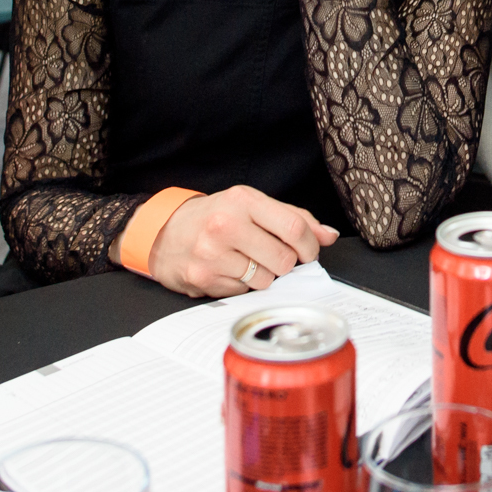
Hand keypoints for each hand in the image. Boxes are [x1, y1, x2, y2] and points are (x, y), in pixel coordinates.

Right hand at [145, 185, 339, 297]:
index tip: (308, 253)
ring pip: (265, 280)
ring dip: (263, 277)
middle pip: (284, 259)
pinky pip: (243, 292)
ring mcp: (212, 252)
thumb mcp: (251, 205)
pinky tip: (229, 271)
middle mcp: (226, 224)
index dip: (309, 246)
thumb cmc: (214, 217)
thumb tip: (328, 236)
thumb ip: (292, 217)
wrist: (164, 233)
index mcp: (243, 200)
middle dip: (286, 264)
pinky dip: (242, 286)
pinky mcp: (203, 277)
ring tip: (247, 262)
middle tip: (274, 258)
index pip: (294, 226)